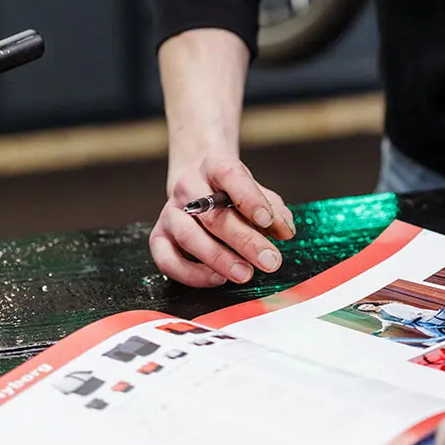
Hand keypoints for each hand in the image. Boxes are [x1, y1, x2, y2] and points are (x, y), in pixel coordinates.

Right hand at [149, 155, 295, 288]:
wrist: (196, 182)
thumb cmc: (230, 191)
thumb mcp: (256, 191)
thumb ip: (273, 210)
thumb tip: (286, 231)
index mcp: (214, 166)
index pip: (229, 175)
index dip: (250, 198)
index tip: (268, 220)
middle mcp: (188, 186)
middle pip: (213, 214)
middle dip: (244, 241)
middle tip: (270, 260)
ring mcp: (170, 212)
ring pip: (189, 236)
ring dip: (219, 259)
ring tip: (245, 273)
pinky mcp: (158, 237)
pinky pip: (167, 260)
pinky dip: (191, 274)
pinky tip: (217, 278)